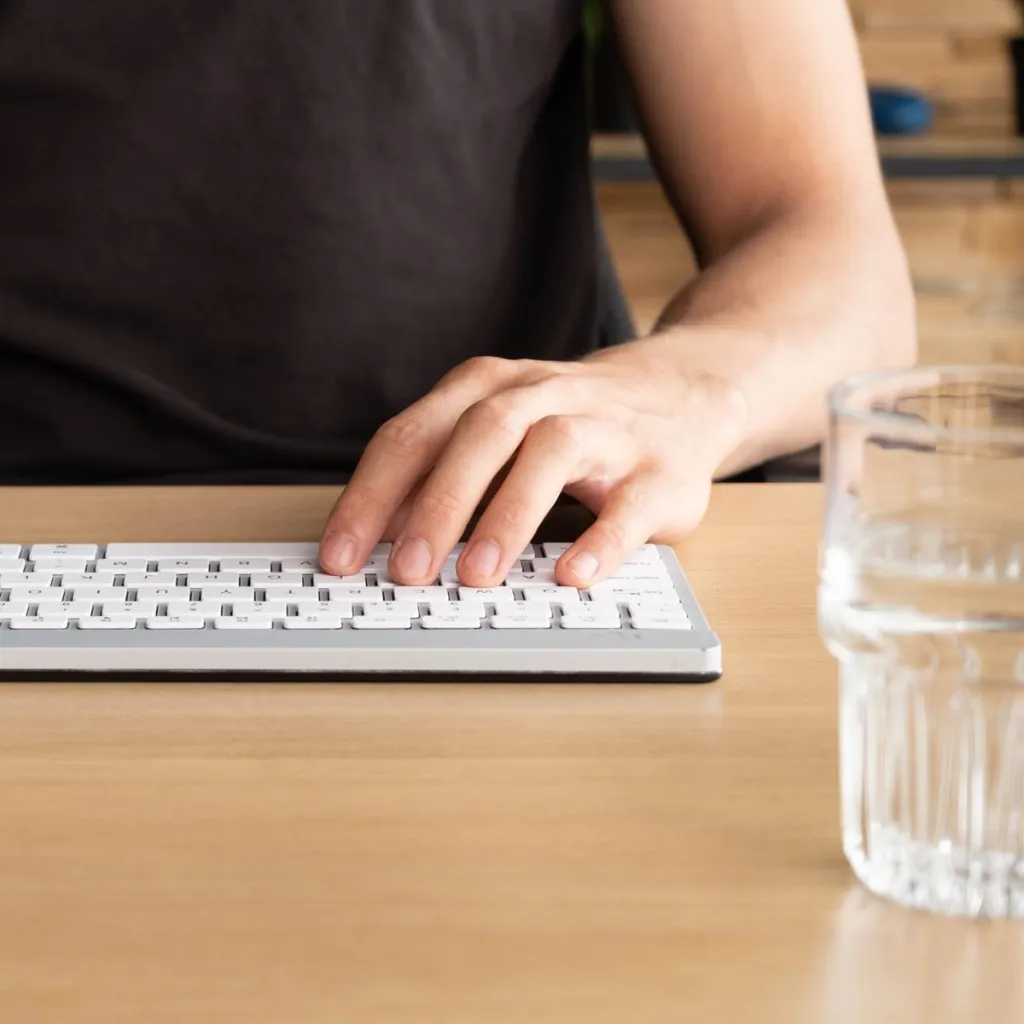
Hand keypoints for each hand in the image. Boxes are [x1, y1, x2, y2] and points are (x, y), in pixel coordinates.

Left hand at [319, 348, 746, 587]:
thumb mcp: (496, 433)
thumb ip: (439, 475)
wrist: (681, 392)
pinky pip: (630, 504)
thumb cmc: (568, 423)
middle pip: (480, 434)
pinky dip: (601, 541)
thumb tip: (372, 540)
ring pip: (551, 454)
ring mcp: (606, 428)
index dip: (371, 496)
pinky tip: (571, 575)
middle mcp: (543, 395)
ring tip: (477, 576)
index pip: (414, 435)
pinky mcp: (660, 469)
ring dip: (508, 515)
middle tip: (405, 572)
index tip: (340, 557)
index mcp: (489, 388)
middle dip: (436, 504)